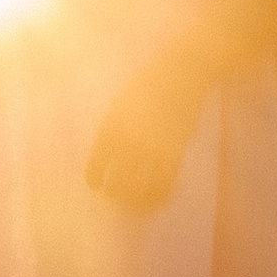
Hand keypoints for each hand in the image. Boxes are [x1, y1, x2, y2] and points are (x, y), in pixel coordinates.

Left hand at [85, 57, 206, 208]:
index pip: (97, 165)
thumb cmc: (148, 86)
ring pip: (140, 190)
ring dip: (136, 201)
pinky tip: (157, 198)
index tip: (97, 186)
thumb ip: (114, 130)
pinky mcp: (175, 155)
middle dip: (115, 193)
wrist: (181, 74)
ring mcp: (153, 150)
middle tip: (117, 196)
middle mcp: (129, 143)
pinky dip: (159, 197)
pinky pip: (164, 186)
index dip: (95, 179)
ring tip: (135, 202)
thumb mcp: (121, 105)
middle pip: (117, 183)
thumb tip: (110, 157)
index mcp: (111, 127)